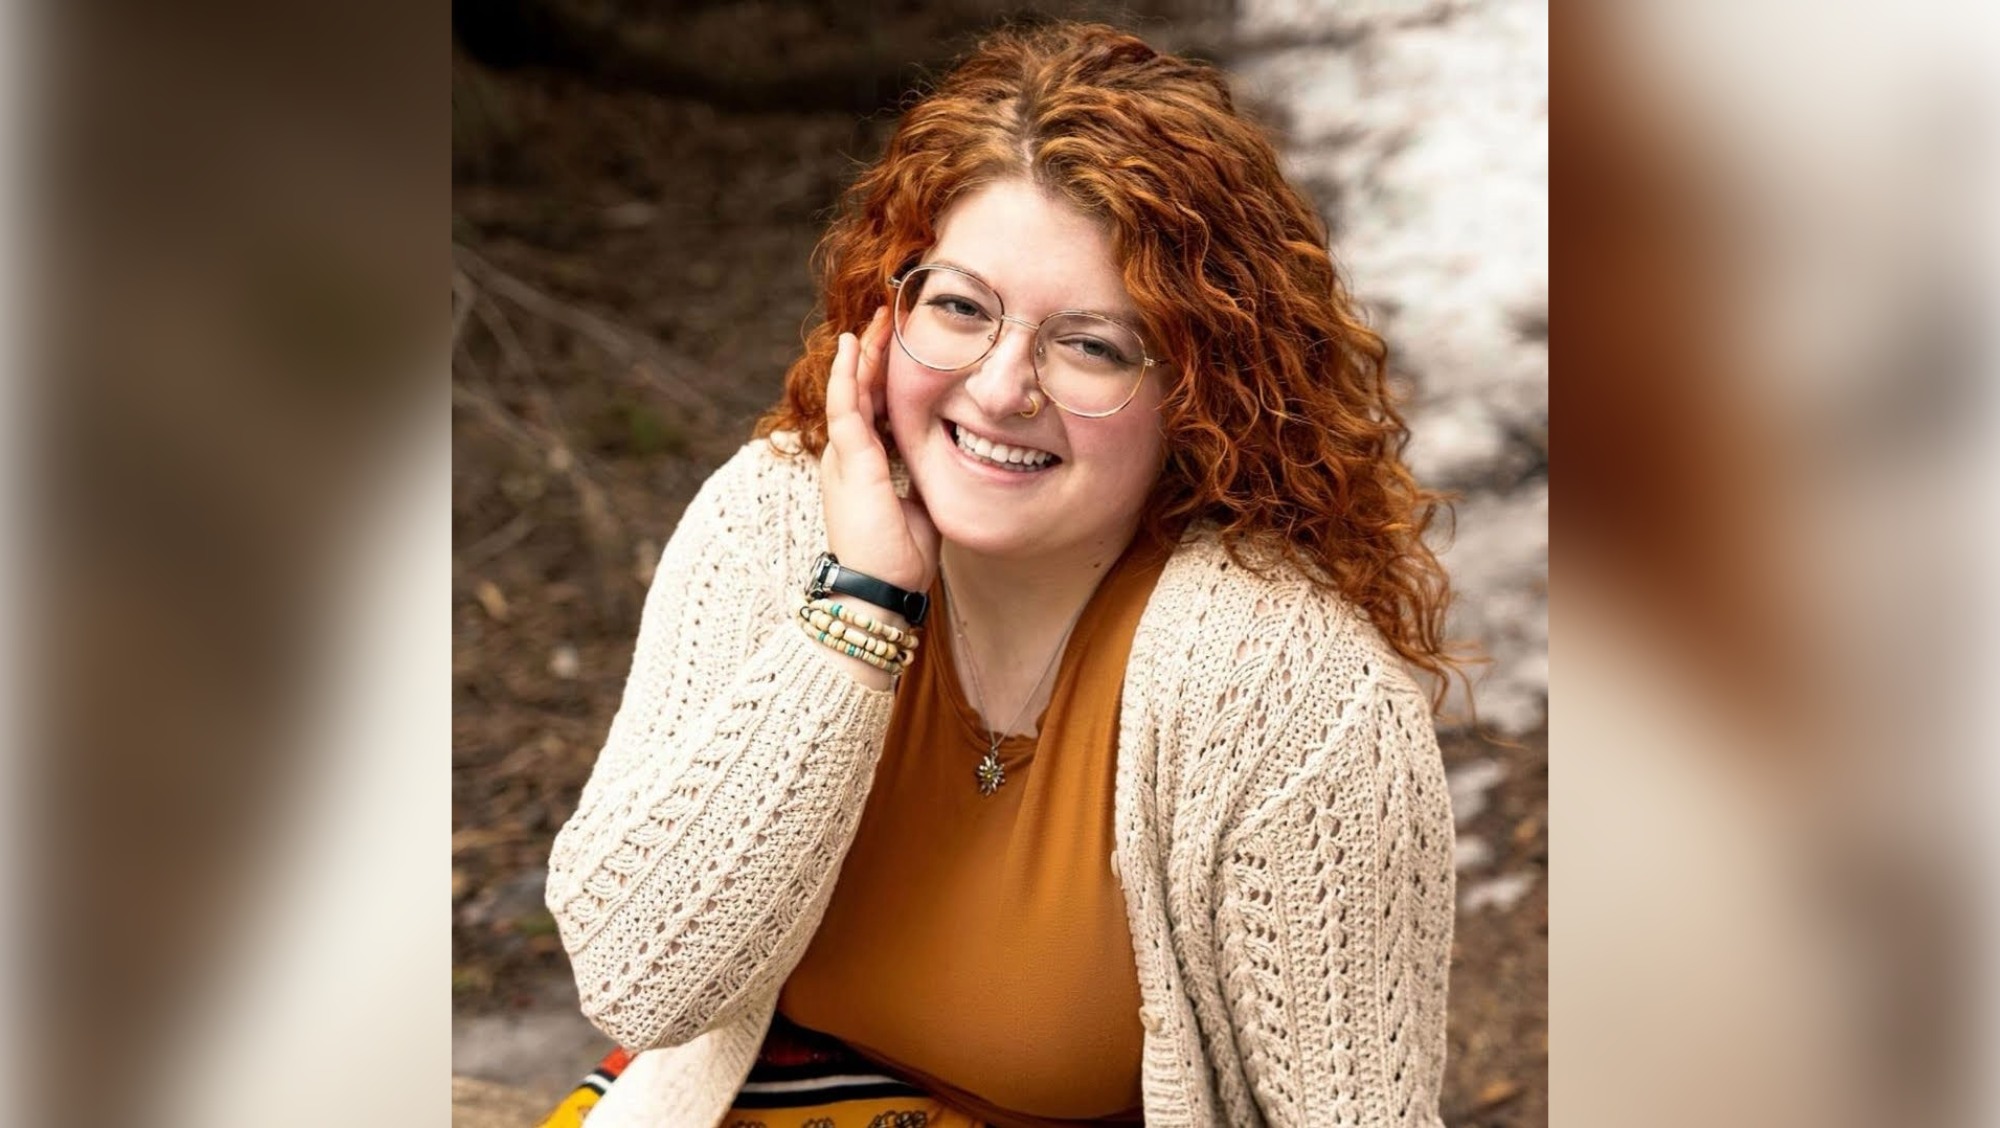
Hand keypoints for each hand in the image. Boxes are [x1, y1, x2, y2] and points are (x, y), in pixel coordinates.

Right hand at [819, 306, 938, 595]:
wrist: (879, 592)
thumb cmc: (899, 560)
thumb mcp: (919, 507)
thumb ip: (924, 479)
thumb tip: (948, 461)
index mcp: (865, 465)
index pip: (874, 409)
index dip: (886, 377)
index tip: (902, 347)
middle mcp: (849, 456)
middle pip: (861, 392)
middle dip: (875, 355)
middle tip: (889, 317)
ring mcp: (845, 458)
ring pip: (850, 392)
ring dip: (863, 354)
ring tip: (874, 319)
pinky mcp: (849, 463)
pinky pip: (845, 408)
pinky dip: (849, 376)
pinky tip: (855, 347)